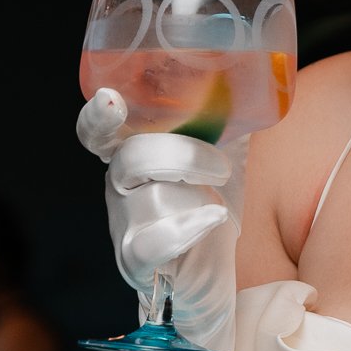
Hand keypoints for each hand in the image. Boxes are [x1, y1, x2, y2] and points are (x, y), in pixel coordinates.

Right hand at [77, 88, 243, 349]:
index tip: (111, 99)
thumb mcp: (221, 155)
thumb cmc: (212, 208)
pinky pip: (151, 243)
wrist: (219, 277)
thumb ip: (223, 118)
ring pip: (148, 197)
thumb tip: (253, 73)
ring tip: (222, 199)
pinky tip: (214, 220)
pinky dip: (185, 229)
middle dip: (179, 154)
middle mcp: (121, 189)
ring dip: (193, 191)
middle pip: (130, 158)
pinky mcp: (140, 263)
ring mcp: (126, 226)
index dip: (98, 117)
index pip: (97, 134)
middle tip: (223, 166)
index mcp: (131, 157)